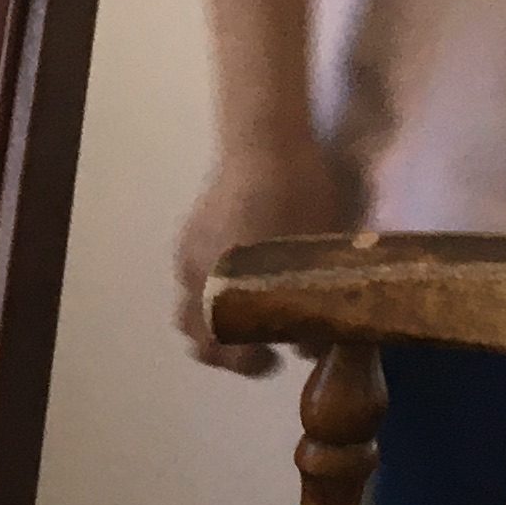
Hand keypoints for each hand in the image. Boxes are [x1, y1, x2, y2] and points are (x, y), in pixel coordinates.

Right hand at [174, 140, 345, 375]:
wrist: (266, 139)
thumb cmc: (299, 197)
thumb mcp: (317, 253)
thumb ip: (312, 306)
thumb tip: (315, 347)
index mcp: (227, 293)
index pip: (229, 352)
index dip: (251, 364)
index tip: (275, 361)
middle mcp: (199, 283)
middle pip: (198, 339)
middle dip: (225, 350)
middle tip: (256, 345)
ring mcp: (188, 259)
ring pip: (188, 311)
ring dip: (210, 322)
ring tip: (239, 314)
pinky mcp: (188, 236)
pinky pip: (190, 278)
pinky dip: (207, 289)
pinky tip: (233, 274)